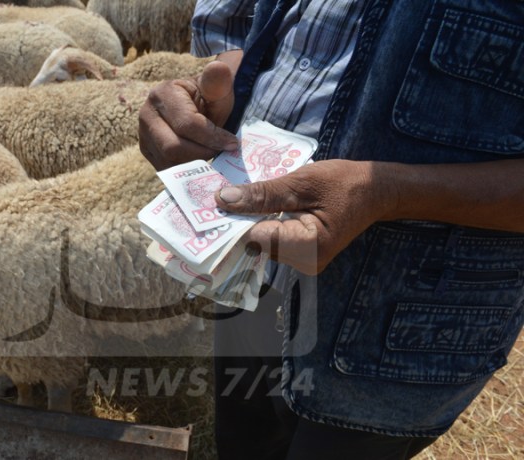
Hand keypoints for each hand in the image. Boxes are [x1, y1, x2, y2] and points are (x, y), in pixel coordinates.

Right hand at [139, 59, 239, 170]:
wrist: (194, 105)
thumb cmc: (209, 98)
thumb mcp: (218, 89)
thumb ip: (219, 82)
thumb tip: (218, 68)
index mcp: (162, 94)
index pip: (187, 124)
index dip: (212, 137)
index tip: (232, 143)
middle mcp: (146, 114)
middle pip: (173, 147)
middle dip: (202, 153)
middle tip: (221, 151)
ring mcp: (142, 134)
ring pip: (169, 161)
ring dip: (194, 162)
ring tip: (210, 150)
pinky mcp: (146, 150)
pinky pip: (165, 168)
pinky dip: (185, 168)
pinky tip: (199, 157)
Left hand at [215, 160, 398, 273]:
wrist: (376, 191)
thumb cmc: (344, 183)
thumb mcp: (302, 181)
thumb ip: (263, 193)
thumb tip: (223, 199)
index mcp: (308, 246)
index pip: (255, 238)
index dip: (228, 222)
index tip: (202, 207)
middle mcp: (304, 262)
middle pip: (254, 244)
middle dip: (233, 222)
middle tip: (205, 200)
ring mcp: (302, 261)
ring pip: (259, 243)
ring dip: (243, 222)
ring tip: (222, 200)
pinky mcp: (299, 254)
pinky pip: (270, 239)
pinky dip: (257, 223)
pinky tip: (245, 206)